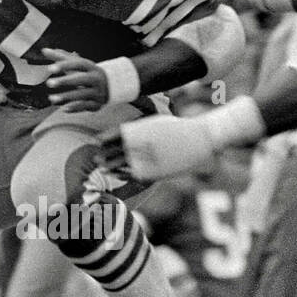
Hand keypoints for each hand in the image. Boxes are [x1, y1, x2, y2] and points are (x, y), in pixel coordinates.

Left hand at [44, 48, 107, 111]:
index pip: (78, 64)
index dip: (65, 65)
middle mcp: (96, 79)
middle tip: (49, 83)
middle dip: (65, 81)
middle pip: (81, 79)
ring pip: (82, 94)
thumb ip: (61, 58)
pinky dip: (75, 107)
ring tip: (51, 99)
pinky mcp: (96, 104)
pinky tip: (64, 108)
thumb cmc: (87, 73)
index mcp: (91, 67)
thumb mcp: (77, 65)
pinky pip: (86, 106)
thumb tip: (44, 50)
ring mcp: (97, 92)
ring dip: (67, 97)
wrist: (109, 87)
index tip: (50, 68)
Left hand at [98, 115, 216, 180]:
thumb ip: (139, 128)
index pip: (115, 134)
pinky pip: (136, 175)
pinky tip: (120, 174)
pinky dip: (126, 175)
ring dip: (112, 166)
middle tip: (96, 159)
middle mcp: (141, 144)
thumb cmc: (177, 128)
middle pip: (116, 151)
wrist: (200, 138)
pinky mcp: (156, 171)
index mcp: (140, 129)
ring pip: (123, 164)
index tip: (97, 141)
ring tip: (103, 168)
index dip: (104, 139)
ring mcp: (148, 159)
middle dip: (105, 155)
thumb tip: (123, 134)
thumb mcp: (156, 121)